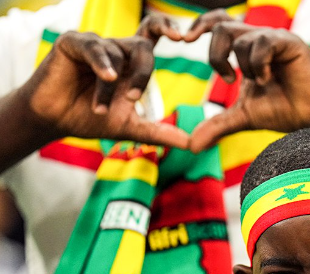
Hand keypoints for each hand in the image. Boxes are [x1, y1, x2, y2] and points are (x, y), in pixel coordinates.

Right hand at [17, 29, 187, 147]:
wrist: (55, 122)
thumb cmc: (91, 119)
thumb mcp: (130, 127)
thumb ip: (160, 132)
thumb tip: (192, 145)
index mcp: (132, 63)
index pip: (153, 36)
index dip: (166, 29)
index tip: (181, 38)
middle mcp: (117, 50)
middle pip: (143, 46)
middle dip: (144, 73)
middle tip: (134, 98)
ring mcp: (96, 45)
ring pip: (115, 56)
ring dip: (108, 89)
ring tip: (100, 110)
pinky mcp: (73, 43)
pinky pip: (93, 47)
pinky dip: (102, 63)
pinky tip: (107, 77)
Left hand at [184, 13, 309, 152]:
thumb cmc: (285, 112)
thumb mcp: (244, 117)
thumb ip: (218, 125)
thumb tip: (192, 146)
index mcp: (247, 51)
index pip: (218, 24)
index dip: (199, 25)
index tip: (184, 42)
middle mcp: (259, 40)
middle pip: (221, 26)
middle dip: (216, 56)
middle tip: (227, 80)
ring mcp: (275, 39)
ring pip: (241, 39)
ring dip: (244, 68)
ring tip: (260, 84)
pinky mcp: (290, 43)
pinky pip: (263, 42)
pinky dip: (258, 64)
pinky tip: (267, 80)